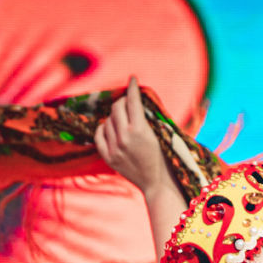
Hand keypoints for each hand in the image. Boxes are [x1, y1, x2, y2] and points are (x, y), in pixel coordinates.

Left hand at [94, 76, 167, 192]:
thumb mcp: (159, 134)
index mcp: (140, 130)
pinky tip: (110, 128)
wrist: (157, 183)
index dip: (132, 87)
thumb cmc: (163, 158)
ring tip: (123, 119)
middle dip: (123, 102)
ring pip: (107, 120)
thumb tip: (135, 100)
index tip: (132, 79)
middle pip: (117, 108)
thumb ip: (146, 117)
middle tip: (128, 102)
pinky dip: (104, 128)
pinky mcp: (108, 157)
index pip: (132, 101)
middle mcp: (125, 137)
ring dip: (115, 117)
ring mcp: (114, 148)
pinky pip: (99, 134)